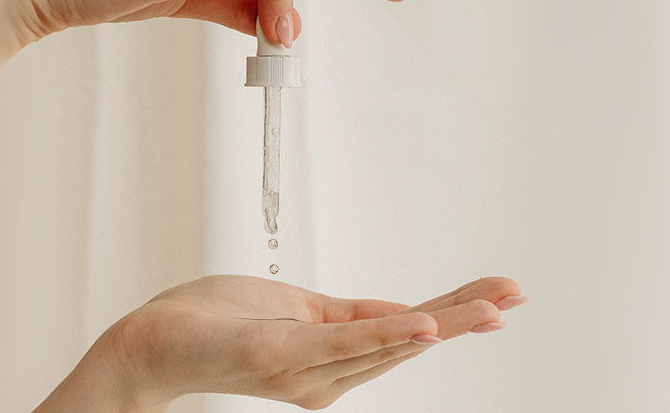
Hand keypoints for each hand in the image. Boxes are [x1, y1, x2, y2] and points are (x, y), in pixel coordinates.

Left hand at [36, 275, 526, 411]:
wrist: (155, 340)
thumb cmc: (220, 322)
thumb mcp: (298, 309)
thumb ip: (351, 316)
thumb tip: (403, 311)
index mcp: (335, 358)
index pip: (405, 328)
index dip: (456, 311)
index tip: (501, 294)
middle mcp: (328, 375)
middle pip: (407, 338)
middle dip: (464, 316)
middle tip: (514, 297)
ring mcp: (306, 371)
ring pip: (385, 342)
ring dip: (442, 323)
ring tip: (489, 309)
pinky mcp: (280, 357)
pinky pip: (341, 344)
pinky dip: (385, 335)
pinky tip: (422, 326)